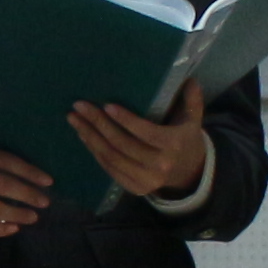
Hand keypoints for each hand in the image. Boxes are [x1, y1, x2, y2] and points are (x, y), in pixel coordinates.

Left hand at [67, 81, 211, 200]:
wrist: (188, 171)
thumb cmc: (184, 137)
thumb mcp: (193, 118)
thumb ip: (192, 99)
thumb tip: (189, 78)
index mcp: (174, 145)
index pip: (146, 133)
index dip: (126, 120)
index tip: (106, 106)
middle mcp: (160, 165)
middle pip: (122, 144)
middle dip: (98, 124)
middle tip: (80, 107)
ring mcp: (146, 180)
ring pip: (112, 157)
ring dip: (90, 138)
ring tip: (75, 120)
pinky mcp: (135, 188)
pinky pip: (110, 169)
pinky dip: (94, 152)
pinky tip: (84, 136)